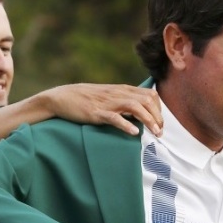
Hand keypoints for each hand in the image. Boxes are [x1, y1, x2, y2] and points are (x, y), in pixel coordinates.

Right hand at [41, 84, 162, 136]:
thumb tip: (141, 114)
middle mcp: (118, 93)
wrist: (62, 97)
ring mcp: (108, 102)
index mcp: (123, 90)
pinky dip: (126, 124)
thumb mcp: (110, 97)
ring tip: (155, 133)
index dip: (159, 109)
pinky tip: (134, 132)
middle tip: (160, 132)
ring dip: (149, 120)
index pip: (150, 95)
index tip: (160, 124)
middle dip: (157, 117)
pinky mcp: (96, 112)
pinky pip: (114, 117)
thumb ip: (125, 101)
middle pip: (147, 100)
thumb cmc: (88, 100)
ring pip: (135, 107)